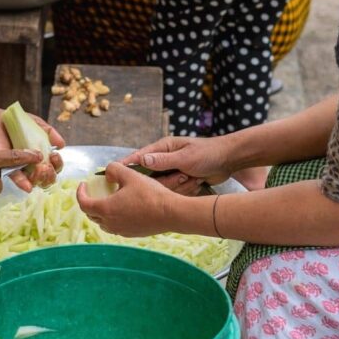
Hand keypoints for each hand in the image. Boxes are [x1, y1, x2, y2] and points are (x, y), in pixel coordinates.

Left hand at [0, 111, 63, 190]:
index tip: (54, 156)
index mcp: (41, 154)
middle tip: (47, 165)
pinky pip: (17, 178)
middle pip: (48, 177)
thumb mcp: (37, 124)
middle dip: (51, 174)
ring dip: (41, 178)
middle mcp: (32, 163)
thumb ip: (50, 132)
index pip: (54, 166)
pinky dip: (23, 183)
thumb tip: (62, 145)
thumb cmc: (15, 123)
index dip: (57, 164)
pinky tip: (28, 186)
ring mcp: (20, 167)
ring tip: (40, 169)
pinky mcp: (7, 168)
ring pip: (35, 181)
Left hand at [76, 162, 177, 236]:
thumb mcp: (130, 175)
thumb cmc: (150, 194)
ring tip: (108, 199)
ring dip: (101, 211)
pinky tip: (123, 208)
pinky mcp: (132, 234)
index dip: (80, 193)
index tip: (83, 184)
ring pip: (103, 223)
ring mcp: (121, 231)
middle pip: (91, 214)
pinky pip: (116, 226)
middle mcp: (111, 223)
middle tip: (94, 191)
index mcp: (106, 209)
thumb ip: (113, 169)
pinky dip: (113, 217)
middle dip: (89, 202)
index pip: (83, 203)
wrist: (171, 213)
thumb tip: (107, 173)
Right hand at [122, 136, 236, 195]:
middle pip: (150, 176)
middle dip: (165, 181)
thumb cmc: (207, 153)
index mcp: (162, 148)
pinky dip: (185, 188)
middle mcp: (164, 159)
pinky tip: (196, 182)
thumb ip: (163, 160)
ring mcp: (171, 170)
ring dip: (179, 184)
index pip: (138, 157)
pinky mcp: (178, 180)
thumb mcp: (185, 157)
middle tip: (182, 176)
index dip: (125, 166)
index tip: (110, 174)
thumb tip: (141, 160)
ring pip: (163, 185)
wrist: (229, 160)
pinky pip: (173, 190)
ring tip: (193, 177)